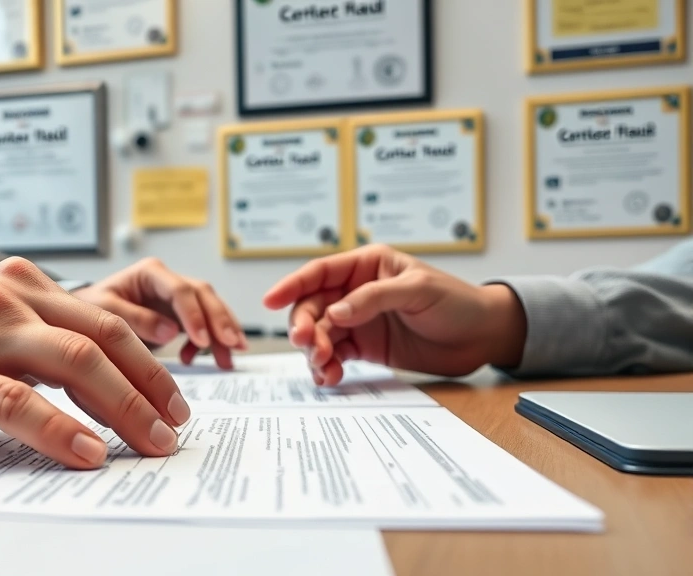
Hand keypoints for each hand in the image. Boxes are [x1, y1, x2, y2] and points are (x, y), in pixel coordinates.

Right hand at [0, 257, 191, 469]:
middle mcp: (4, 296)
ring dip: (123, 408)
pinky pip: (20, 402)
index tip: (175, 402)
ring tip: (148, 442)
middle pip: (101, 340)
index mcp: (23, 283)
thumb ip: (48, 343)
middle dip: (148, 389)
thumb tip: (118, 383)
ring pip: (73, 363)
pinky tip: (88, 452)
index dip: (150, 365)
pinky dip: (62, 430)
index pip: (106, 322)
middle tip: (173, 428)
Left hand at [73, 258, 246, 368]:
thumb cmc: (91, 308)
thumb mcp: (104, 311)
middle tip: (233, 344)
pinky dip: (209, 342)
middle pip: (203, 296)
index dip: (195, 315)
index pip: (181, 290)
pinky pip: (202, 324)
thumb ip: (135, 319)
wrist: (83, 314)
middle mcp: (167, 281)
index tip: (203, 340)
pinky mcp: (178, 314)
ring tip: (233, 354)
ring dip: (224, 331)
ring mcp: (175, 297)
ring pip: (209, 308)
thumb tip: (170, 331)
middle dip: (220, 320)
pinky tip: (203, 358)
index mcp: (150, 273)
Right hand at [262, 245, 526, 381]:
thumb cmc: (457, 301)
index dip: (291, 285)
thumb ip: (373, 299)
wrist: (483, 337)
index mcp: (366, 266)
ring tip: (324, 367)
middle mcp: (355, 291)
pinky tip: (330, 378)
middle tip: (310, 345)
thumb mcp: (417, 291)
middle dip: (305, 327)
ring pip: (319, 334)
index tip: (270, 300)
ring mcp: (358, 320)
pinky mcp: (364, 346)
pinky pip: (334, 355)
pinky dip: (327, 367)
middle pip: (313, 307)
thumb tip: (334, 312)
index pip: (319, 272)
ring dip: (314, 351)